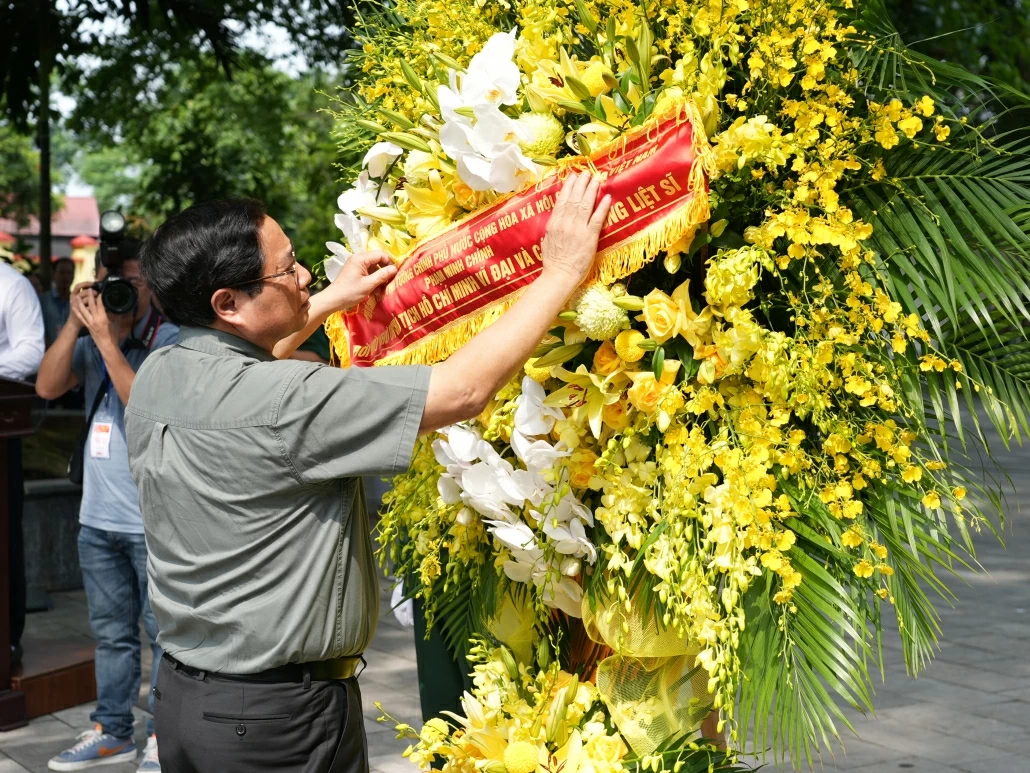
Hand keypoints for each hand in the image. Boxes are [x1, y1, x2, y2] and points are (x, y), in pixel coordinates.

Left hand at [71, 287, 117, 349]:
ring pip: (83, 310)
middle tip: (90, 289)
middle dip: (90, 296)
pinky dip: (77, 311)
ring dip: (80, 303)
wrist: (107, 346)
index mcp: (103, 318)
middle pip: (91, 305)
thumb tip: (115, 308)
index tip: (100, 292)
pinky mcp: (87, 326)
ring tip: (78, 296)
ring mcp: (90, 323)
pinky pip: (81, 317)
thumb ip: (115, 315)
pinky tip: (74, 307)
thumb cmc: (113, 336)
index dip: (100, 297)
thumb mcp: (116, 324)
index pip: (100, 305)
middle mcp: (95, 319)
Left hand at [322, 251, 397, 312]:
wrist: (333, 299)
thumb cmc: (350, 292)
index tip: (395, 274)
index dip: (389, 263)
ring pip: (373, 266)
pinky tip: (375, 288)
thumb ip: (382, 275)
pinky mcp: (354, 270)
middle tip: (389, 281)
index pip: (381, 254)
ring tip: (382, 287)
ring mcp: (355, 264)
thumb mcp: (368, 285)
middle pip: (377, 259)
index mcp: (360, 258)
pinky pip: (368, 271)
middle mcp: (358, 258)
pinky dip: (373, 278)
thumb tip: (395, 268)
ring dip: (379, 275)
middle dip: (385, 270)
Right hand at [540, 172, 610, 286]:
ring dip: (591, 190)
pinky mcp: (590, 237)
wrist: (559, 276)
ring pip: (585, 204)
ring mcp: (578, 229)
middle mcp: (566, 223)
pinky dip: (602, 207)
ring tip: (596, 179)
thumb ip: (552, 228)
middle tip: (586, 173)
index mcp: (554, 223)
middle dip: (581, 183)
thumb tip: (555, 219)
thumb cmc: (552, 262)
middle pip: (574, 198)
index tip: (573, 176)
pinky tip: (607, 197)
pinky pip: (597, 219)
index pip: (562, 200)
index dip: (568, 186)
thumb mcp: (546, 241)